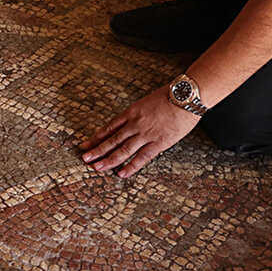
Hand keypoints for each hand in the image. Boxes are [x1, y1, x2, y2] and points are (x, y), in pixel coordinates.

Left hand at [82, 86, 200, 178]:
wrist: (186, 96)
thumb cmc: (170, 96)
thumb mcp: (146, 102)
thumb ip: (137, 114)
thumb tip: (130, 123)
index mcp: (131, 112)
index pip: (108, 128)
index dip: (96, 138)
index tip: (85, 145)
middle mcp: (134, 124)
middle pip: (111, 140)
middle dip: (97, 151)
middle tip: (85, 159)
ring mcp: (145, 134)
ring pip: (123, 150)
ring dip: (108, 160)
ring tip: (96, 168)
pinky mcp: (158, 143)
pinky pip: (142, 157)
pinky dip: (131, 166)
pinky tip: (121, 174)